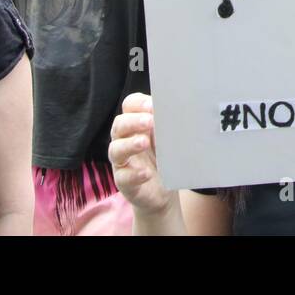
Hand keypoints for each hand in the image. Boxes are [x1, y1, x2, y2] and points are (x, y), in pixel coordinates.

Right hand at [109, 93, 171, 215]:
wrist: (165, 190)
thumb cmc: (164, 157)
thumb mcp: (167, 138)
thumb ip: (168, 124)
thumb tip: (178, 110)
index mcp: (136, 124)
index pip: (129, 106)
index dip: (138, 103)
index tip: (152, 105)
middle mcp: (124, 140)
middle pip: (119, 125)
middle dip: (133, 121)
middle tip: (150, 121)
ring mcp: (122, 162)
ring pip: (116, 150)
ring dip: (130, 144)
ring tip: (144, 143)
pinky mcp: (124, 182)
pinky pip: (123, 177)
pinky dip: (134, 174)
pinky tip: (145, 173)